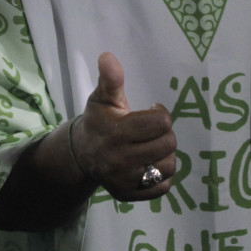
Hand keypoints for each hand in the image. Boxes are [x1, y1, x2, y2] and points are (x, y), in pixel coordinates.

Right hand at [73, 53, 176, 200]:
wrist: (81, 154)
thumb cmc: (98, 121)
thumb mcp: (102, 98)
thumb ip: (110, 79)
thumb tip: (107, 56)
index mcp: (116, 132)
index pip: (161, 122)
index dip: (160, 113)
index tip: (150, 111)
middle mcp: (120, 159)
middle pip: (168, 143)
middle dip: (164, 133)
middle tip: (151, 131)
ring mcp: (124, 180)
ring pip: (169, 166)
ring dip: (165, 154)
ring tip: (152, 147)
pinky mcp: (128, 194)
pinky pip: (163, 187)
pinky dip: (162, 176)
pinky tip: (150, 164)